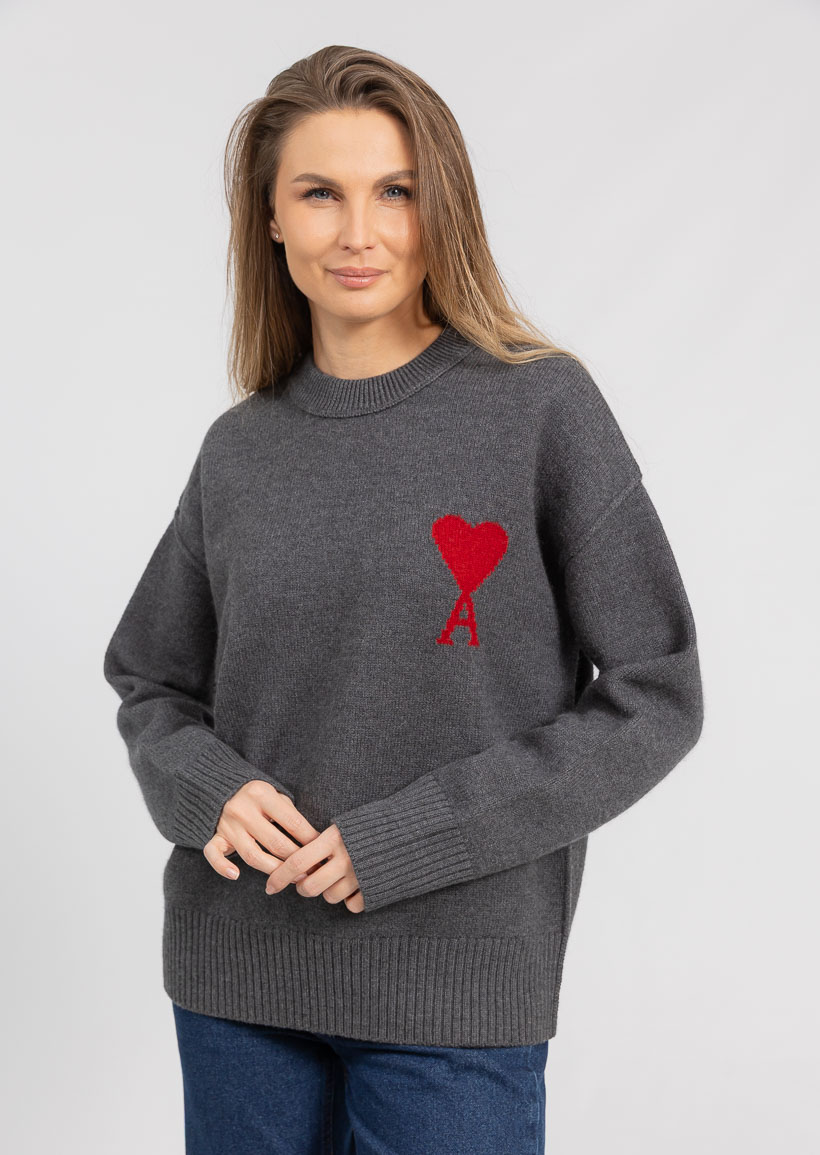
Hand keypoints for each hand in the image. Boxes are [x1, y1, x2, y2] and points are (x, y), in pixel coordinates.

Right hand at [203, 780, 321, 879]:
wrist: (219, 785)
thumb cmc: (255, 795)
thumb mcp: (274, 793)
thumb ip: (288, 812)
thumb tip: (313, 839)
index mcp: (261, 794)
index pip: (292, 822)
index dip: (309, 839)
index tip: (322, 851)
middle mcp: (243, 809)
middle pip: (275, 842)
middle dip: (297, 860)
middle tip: (312, 871)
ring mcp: (227, 824)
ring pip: (252, 855)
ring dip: (274, 870)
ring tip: (292, 879)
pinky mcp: (215, 836)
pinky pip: (213, 854)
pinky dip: (222, 866)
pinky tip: (236, 876)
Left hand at [265, 823, 364, 913]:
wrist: (410, 830)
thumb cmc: (371, 826)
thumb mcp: (343, 825)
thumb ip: (322, 842)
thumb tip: (296, 862)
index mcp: (333, 839)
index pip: (297, 861)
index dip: (279, 876)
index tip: (269, 887)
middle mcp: (344, 858)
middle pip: (309, 886)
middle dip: (304, 888)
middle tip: (309, 881)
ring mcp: (360, 876)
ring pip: (330, 897)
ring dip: (329, 891)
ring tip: (339, 877)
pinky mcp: (374, 889)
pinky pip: (352, 905)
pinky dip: (352, 899)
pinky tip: (358, 885)